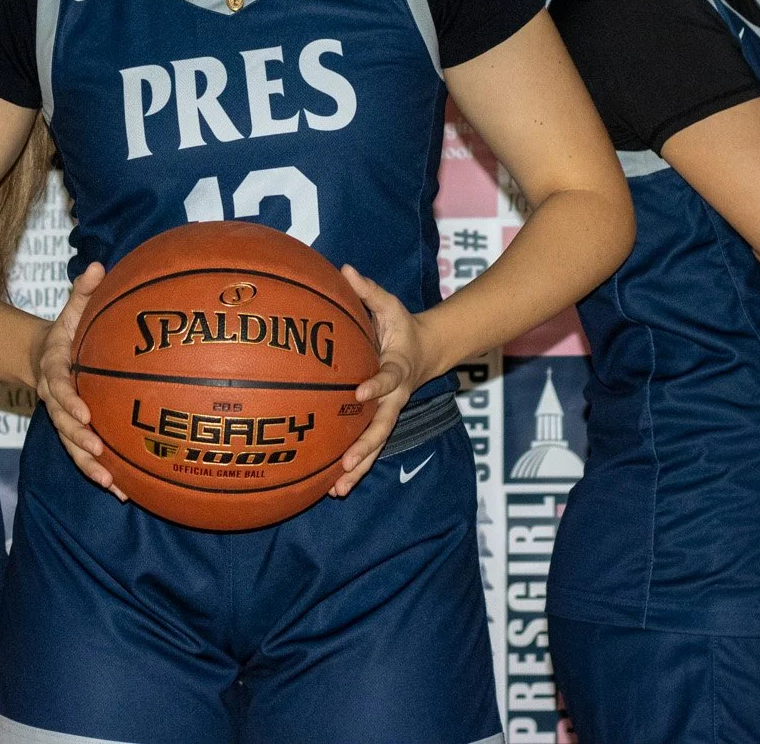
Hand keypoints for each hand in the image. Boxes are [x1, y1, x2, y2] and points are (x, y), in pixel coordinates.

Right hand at [30, 263, 124, 499]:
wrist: (41, 357)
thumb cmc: (67, 332)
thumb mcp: (72, 310)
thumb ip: (83, 291)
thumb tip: (98, 266)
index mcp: (55, 369)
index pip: (59, 387)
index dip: (69, 400)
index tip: (84, 412)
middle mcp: (56, 398)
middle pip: (63, 424)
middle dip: (79, 439)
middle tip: (98, 451)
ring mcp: (63, 418)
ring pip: (72, 446)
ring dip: (89, 466)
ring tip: (110, 483)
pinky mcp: (74, 432)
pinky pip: (85, 456)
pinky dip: (101, 474)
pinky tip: (122, 492)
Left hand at [331, 266, 434, 497]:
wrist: (427, 351)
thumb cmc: (402, 327)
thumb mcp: (390, 306)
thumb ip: (368, 291)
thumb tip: (345, 268)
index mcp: (398, 369)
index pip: (386, 378)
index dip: (374, 385)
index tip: (358, 393)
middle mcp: (394, 397)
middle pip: (381, 427)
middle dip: (364, 447)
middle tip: (346, 464)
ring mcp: (388, 413)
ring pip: (374, 445)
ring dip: (358, 468)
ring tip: (336, 489)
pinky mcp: (379, 422)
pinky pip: (368, 449)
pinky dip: (353, 469)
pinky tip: (331, 488)